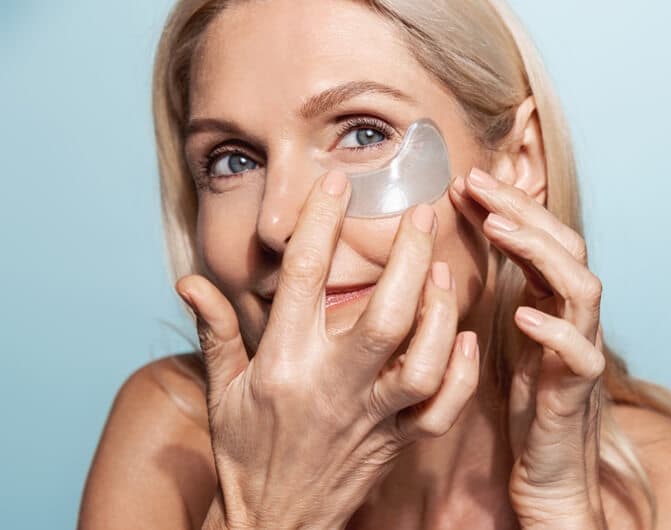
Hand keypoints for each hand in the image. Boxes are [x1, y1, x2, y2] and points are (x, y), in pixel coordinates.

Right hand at [176, 171, 480, 528]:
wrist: (276, 526)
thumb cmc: (246, 453)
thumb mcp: (222, 391)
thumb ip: (215, 331)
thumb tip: (188, 279)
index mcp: (285, 364)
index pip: (305, 281)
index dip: (322, 224)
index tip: (338, 182)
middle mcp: (332, 387)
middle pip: (383, 316)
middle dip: (407, 259)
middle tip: (422, 212)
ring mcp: (371, 417)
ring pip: (423, 363)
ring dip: (441, 313)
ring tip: (442, 270)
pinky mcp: (399, 442)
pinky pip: (442, 410)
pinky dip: (462, 373)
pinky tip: (468, 338)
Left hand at [450, 168, 607, 528]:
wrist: (550, 473)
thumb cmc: (527, 403)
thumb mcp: (506, 335)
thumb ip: (497, 289)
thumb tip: (460, 240)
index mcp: (553, 301)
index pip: (541, 237)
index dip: (508, 205)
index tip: (465, 180)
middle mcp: (574, 317)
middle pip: (566, 245)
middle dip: (523, 209)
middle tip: (476, 182)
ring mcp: (582, 350)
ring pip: (584, 287)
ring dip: (541, 253)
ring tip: (498, 229)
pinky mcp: (579, 392)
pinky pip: (581, 354)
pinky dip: (555, 330)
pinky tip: (522, 315)